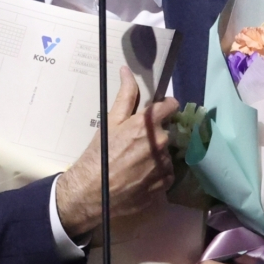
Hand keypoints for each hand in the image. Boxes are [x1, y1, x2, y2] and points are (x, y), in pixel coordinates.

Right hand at [56, 66, 177, 236]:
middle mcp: (161, 142)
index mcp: (147, 124)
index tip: (158, 110)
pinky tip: (140, 175)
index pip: (171, 105)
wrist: (92, 193)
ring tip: (135, 162)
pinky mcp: (165, 183)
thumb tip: (127, 70)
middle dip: (154, 133)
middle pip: (166, 130)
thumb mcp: (109, 122)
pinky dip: (157, 172)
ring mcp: (164, 164)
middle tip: (134, 142)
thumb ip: (124, 96)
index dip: (165, 106)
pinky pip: (167, 172)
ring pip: (166, 152)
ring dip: (155, 153)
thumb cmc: (98, 155)